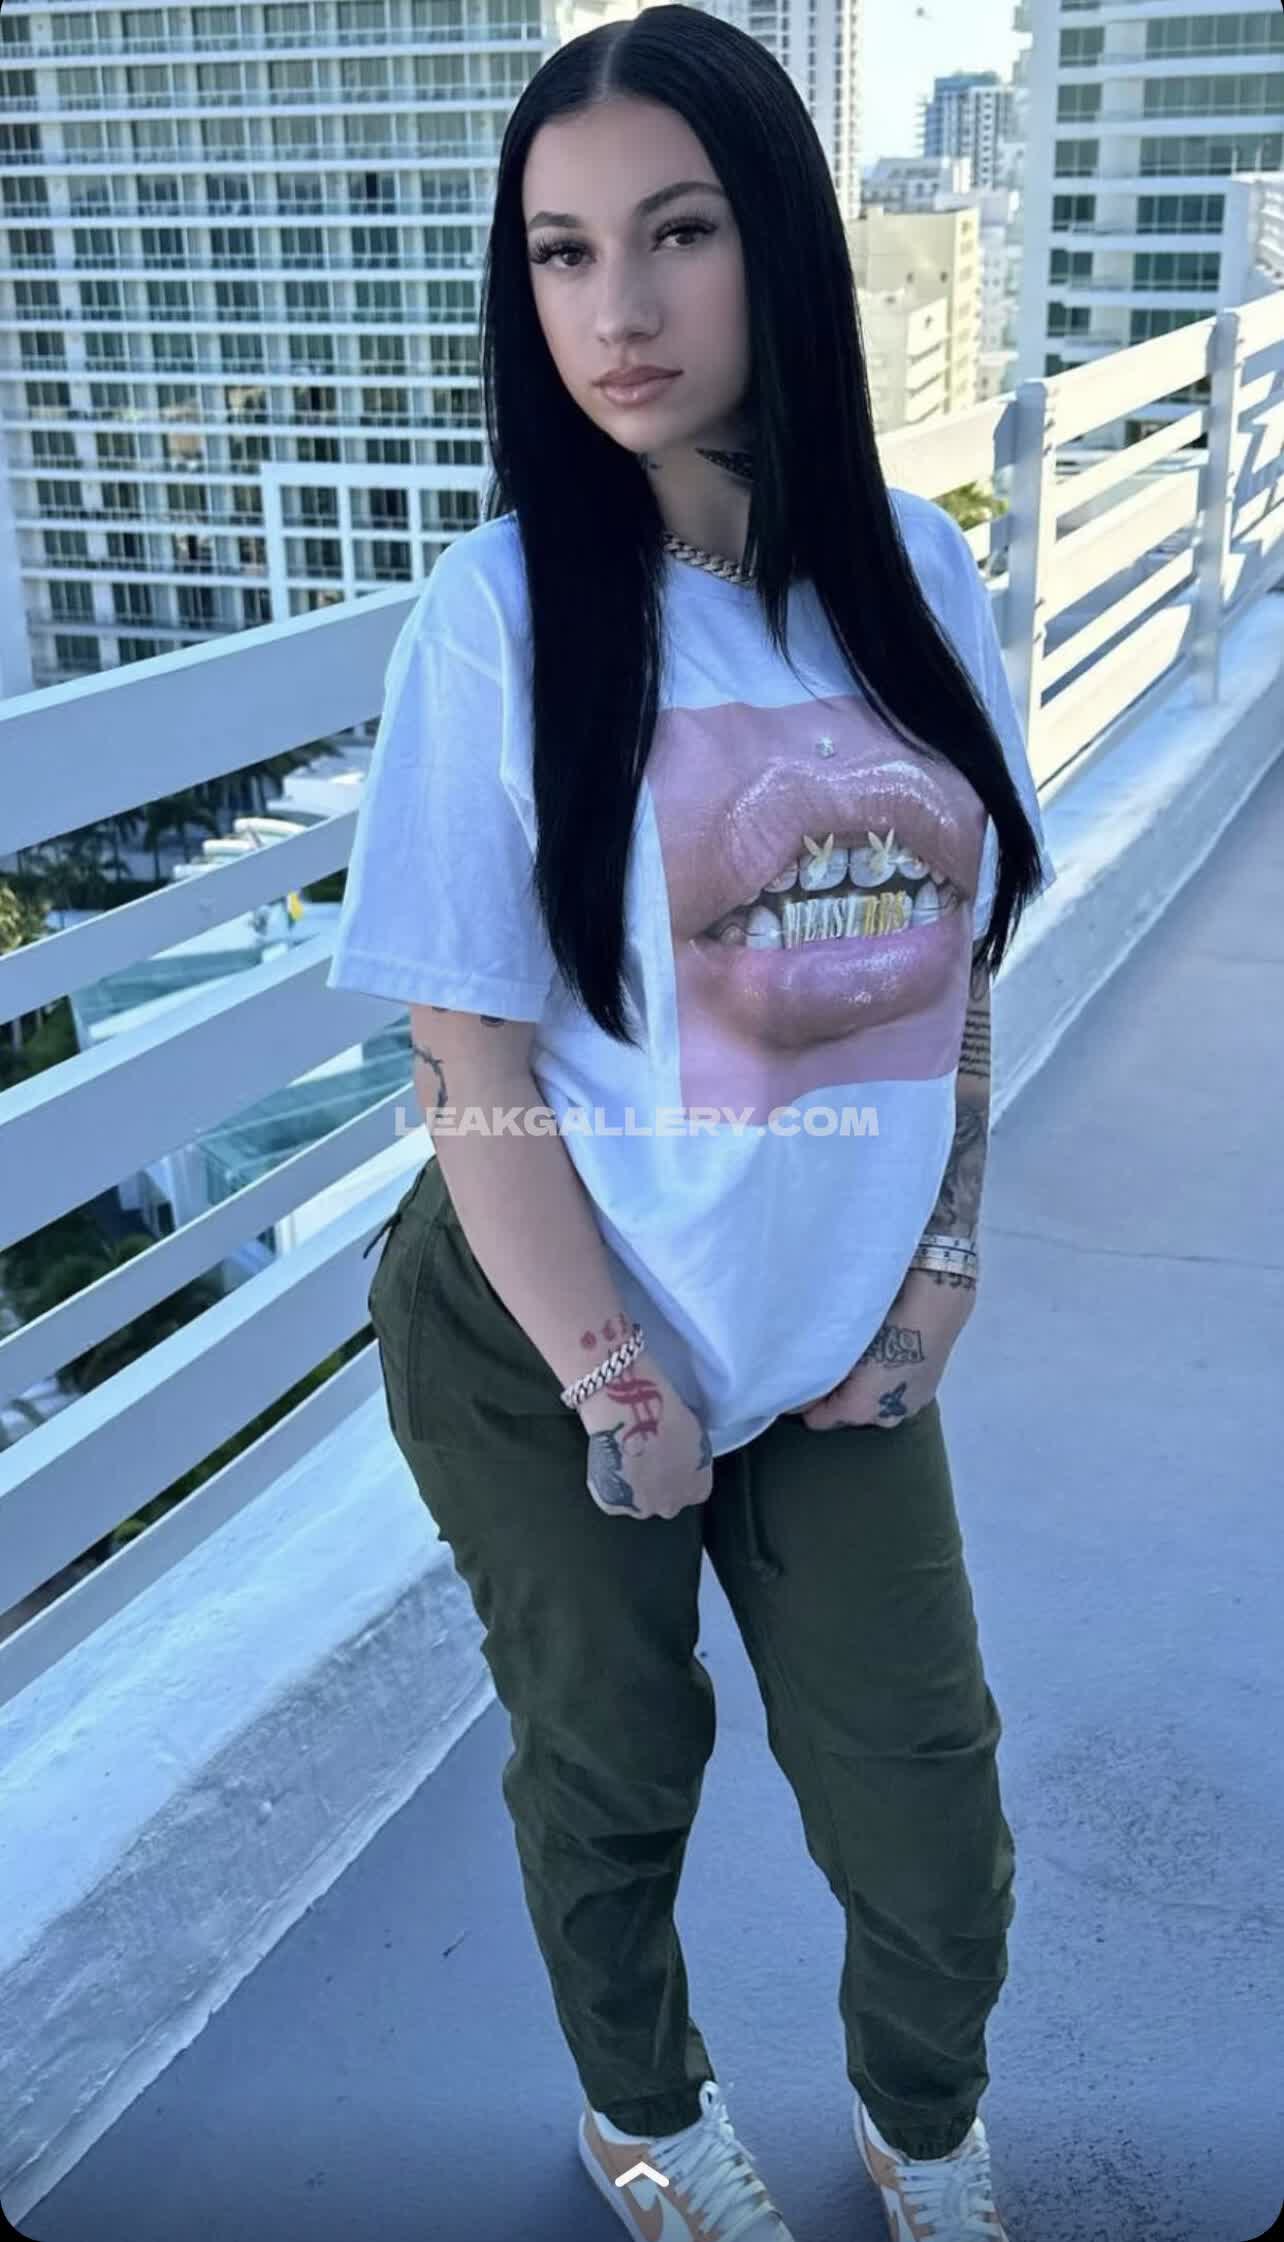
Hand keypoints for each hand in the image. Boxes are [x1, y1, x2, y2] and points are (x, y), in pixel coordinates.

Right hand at [579, 1353, 712, 1520]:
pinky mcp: (612, 1504)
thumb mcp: (694, 1432)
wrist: (632, 1419)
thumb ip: (692, 1450)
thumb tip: (682, 1446)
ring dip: (633, 1483)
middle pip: (665, 1499)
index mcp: (698, 1490)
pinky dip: (609, 1479)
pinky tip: (610, 1457)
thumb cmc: (668, 1419)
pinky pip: (612, 1494)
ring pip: (637, 1499)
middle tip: (646, 1454)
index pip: (693, 1487)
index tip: (671, 1453)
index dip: (680, 1468)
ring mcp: (641, 1508)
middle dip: (657, 1481)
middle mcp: (671, 1506)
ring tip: (625, 1453)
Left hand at [796, 1264, 976, 1432]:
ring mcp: (908, 1409)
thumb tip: (797, 1387)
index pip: (814, 1418)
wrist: (936, 1305)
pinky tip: (887, 1355)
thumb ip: (817, 1371)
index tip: (802, 1373)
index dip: (805, 1398)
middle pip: (844, 1413)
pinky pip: (891, 1395)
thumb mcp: (842, 1344)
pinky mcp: (926, 1394)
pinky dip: (885, 1382)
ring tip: (861, 1355)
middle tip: (832, 1359)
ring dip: (861, 1388)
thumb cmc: (882, 1322)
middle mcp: (883, 1419)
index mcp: (858, 1410)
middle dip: (834, 1394)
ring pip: (869, 1404)